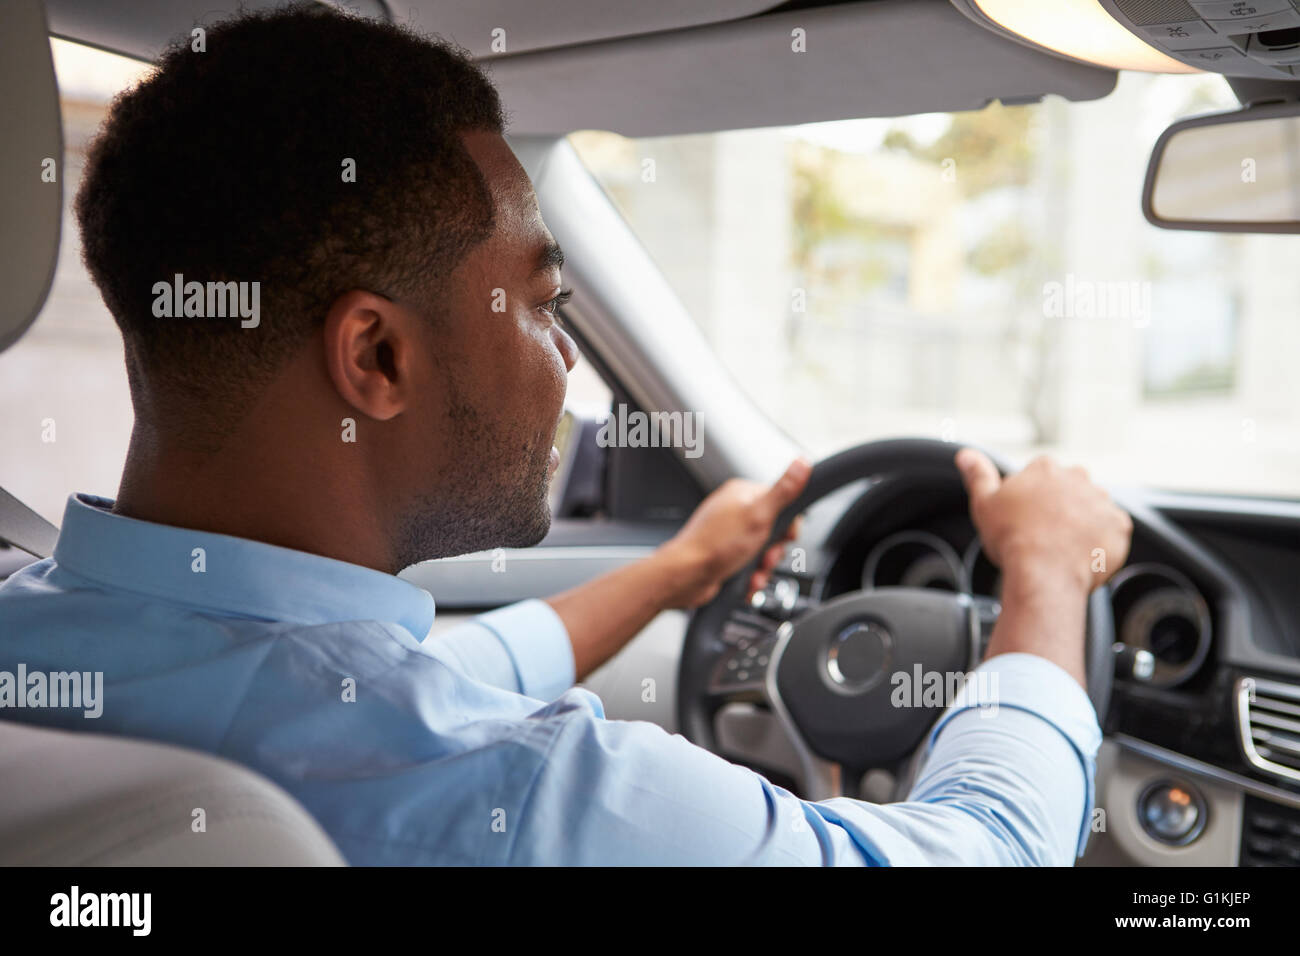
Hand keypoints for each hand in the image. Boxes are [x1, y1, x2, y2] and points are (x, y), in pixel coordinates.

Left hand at [659, 457, 812, 608]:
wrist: (684, 576)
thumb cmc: (714, 546)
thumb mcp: (758, 516)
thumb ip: (783, 491)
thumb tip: (801, 463)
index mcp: (742, 494)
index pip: (781, 502)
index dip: (788, 525)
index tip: (786, 537)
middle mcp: (734, 511)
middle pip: (774, 530)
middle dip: (774, 551)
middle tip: (766, 557)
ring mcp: (729, 534)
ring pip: (763, 551)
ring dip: (763, 567)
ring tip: (754, 573)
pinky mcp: (725, 554)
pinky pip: (749, 564)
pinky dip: (752, 576)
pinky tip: (747, 581)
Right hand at [955, 449, 1132, 596]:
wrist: (1043, 573)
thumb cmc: (1011, 538)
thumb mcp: (984, 504)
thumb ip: (978, 475)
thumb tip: (966, 454)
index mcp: (1045, 468)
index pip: (1042, 475)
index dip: (1033, 498)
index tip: (1026, 517)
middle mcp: (1078, 477)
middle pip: (1070, 489)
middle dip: (1061, 506)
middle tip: (1044, 533)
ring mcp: (1102, 501)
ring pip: (1092, 508)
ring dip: (1082, 522)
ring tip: (1063, 547)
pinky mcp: (1120, 525)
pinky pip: (1112, 530)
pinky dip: (1101, 541)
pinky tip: (1081, 554)